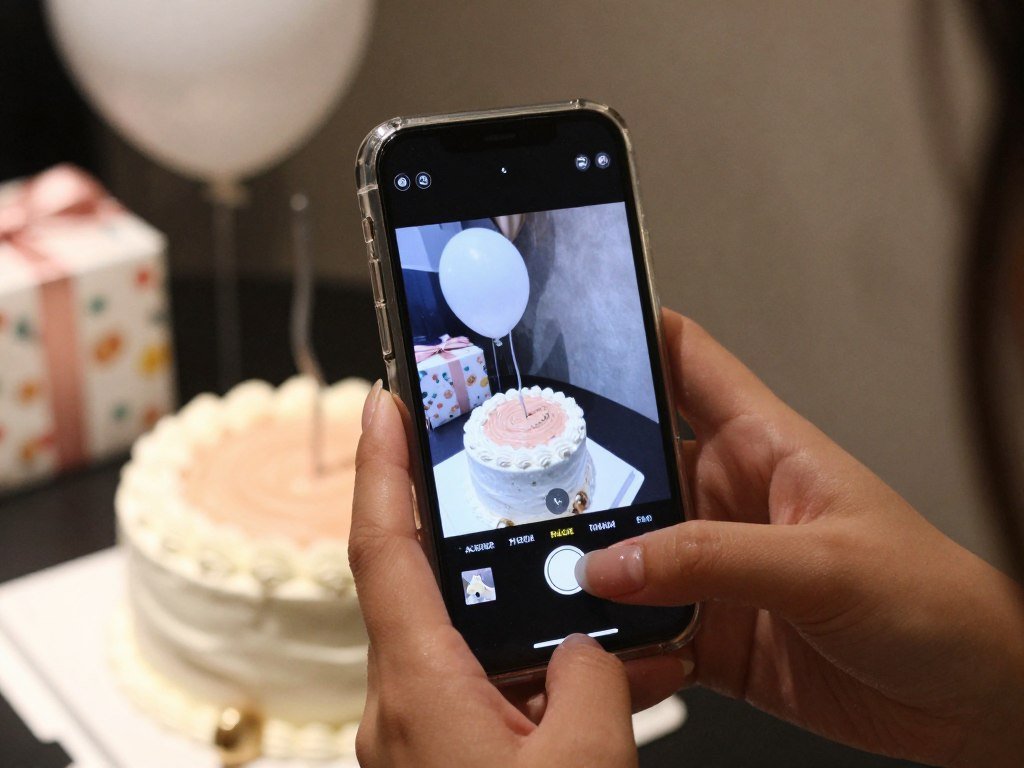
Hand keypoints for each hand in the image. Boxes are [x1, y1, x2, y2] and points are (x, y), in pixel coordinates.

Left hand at [349, 382, 684, 766]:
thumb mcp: (587, 762)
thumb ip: (594, 678)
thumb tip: (587, 647)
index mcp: (421, 689)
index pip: (383, 547)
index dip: (380, 465)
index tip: (383, 404)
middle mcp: (405, 708)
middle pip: (439, 589)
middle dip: (496, 542)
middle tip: (536, 499)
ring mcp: (424, 738)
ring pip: (479, 647)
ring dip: (545, 630)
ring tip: (622, 633)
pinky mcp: (449, 761)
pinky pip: (494, 695)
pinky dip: (547, 682)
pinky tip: (612, 690)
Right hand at [576, 309, 1023, 766]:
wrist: (972, 701)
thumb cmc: (934, 601)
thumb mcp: (824, 566)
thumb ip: (713, 560)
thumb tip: (613, 563)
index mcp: (762, 446)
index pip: (685, 361)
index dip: (629, 332)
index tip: (565, 328)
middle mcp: (728, 500)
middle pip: (631, 462)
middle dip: (579, 472)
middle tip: (526, 487)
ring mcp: (714, 567)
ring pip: (625, 551)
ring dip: (591, 565)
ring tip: (551, 574)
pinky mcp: (711, 631)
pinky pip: (642, 626)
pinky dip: (617, 637)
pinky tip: (602, 642)